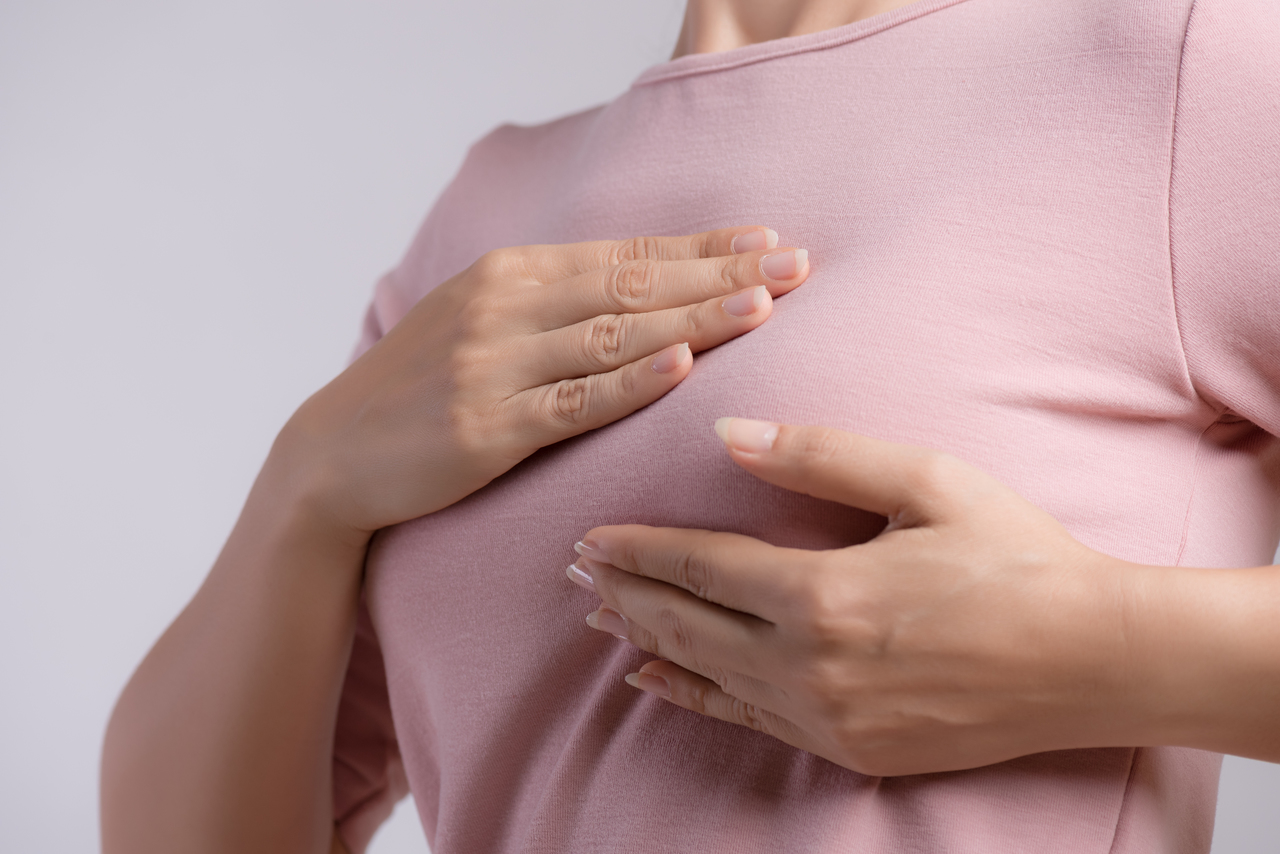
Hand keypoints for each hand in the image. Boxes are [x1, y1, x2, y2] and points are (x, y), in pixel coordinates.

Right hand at [273, 229, 808, 538]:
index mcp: (511, 273)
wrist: (333, 454)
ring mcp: (494, 366)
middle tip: (796, 265)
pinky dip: (629, 384)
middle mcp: (505, 307)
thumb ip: (556, 301)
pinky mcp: (484, 428)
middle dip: (720, 275)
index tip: (769, 241)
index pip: (627, 253)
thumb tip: (648, 287)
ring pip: (613, 337)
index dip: (702, 248)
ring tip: (763, 306)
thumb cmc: (423, 388)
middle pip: (632, 285)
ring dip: (693, 320)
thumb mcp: (482, 321)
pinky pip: (572, 403)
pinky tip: (680, 367)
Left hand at [570, 419, 1145, 775]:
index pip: (699, 566)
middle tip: (572, 573)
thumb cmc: (1015, 557)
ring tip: (598, 617)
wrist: (1092, 660)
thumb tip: (727, 433)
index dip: (636, 550)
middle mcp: (808, 665)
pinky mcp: (849, 749)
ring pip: (705, 673)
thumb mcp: (924, 481)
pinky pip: (746, 719)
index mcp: (822, 593)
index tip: (586, 537)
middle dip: (623, 593)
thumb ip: (818, 455)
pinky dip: (691, 695)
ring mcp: (826, 717)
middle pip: (686, 621)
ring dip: (646, 639)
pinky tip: (654, 679)